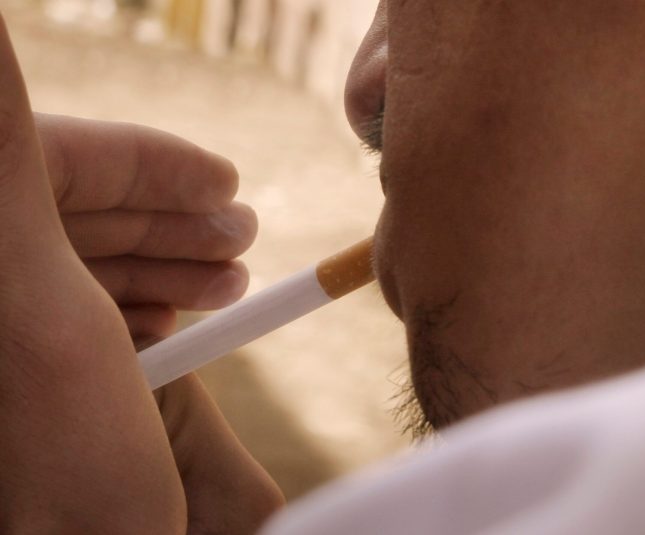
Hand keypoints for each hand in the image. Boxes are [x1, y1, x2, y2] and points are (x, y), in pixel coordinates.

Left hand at [0, 14, 281, 533]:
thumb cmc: (48, 465)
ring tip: (228, 279)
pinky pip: (87, 324)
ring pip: (86, 272)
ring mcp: (12, 341)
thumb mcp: (28, 306)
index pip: (48, 163)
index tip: (227, 181)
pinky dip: (144, 314)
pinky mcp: (35, 387)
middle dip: (173, 222)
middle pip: (76, 221)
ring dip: (168, 266)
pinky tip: (181, 322)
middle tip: (242, 236)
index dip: (150, 165)